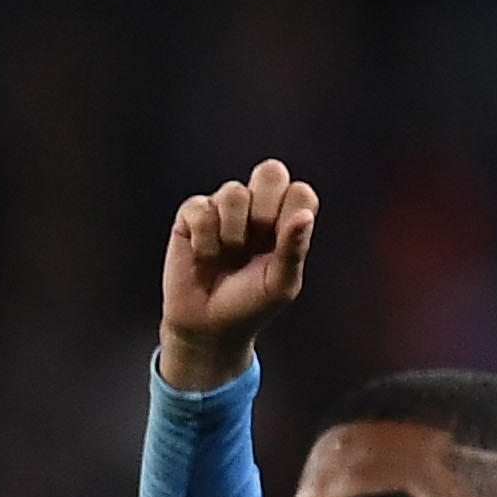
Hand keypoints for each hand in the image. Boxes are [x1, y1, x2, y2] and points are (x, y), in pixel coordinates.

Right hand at [160, 161, 318, 392]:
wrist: (208, 325)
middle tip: (256, 242)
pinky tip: (204, 255)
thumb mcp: (281, 284)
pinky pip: (200, 207)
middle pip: (271, 171)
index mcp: (286, 221)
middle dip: (264, 210)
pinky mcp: (191, 215)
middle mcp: (257, 208)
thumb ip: (294, 249)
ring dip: (232, 233)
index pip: (300, 191)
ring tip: (228, 256)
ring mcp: (223, 208)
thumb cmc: (251, 303)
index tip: (279, 245)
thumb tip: (305, 216)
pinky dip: (204, 238)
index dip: (290, 213)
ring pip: (234, 192)